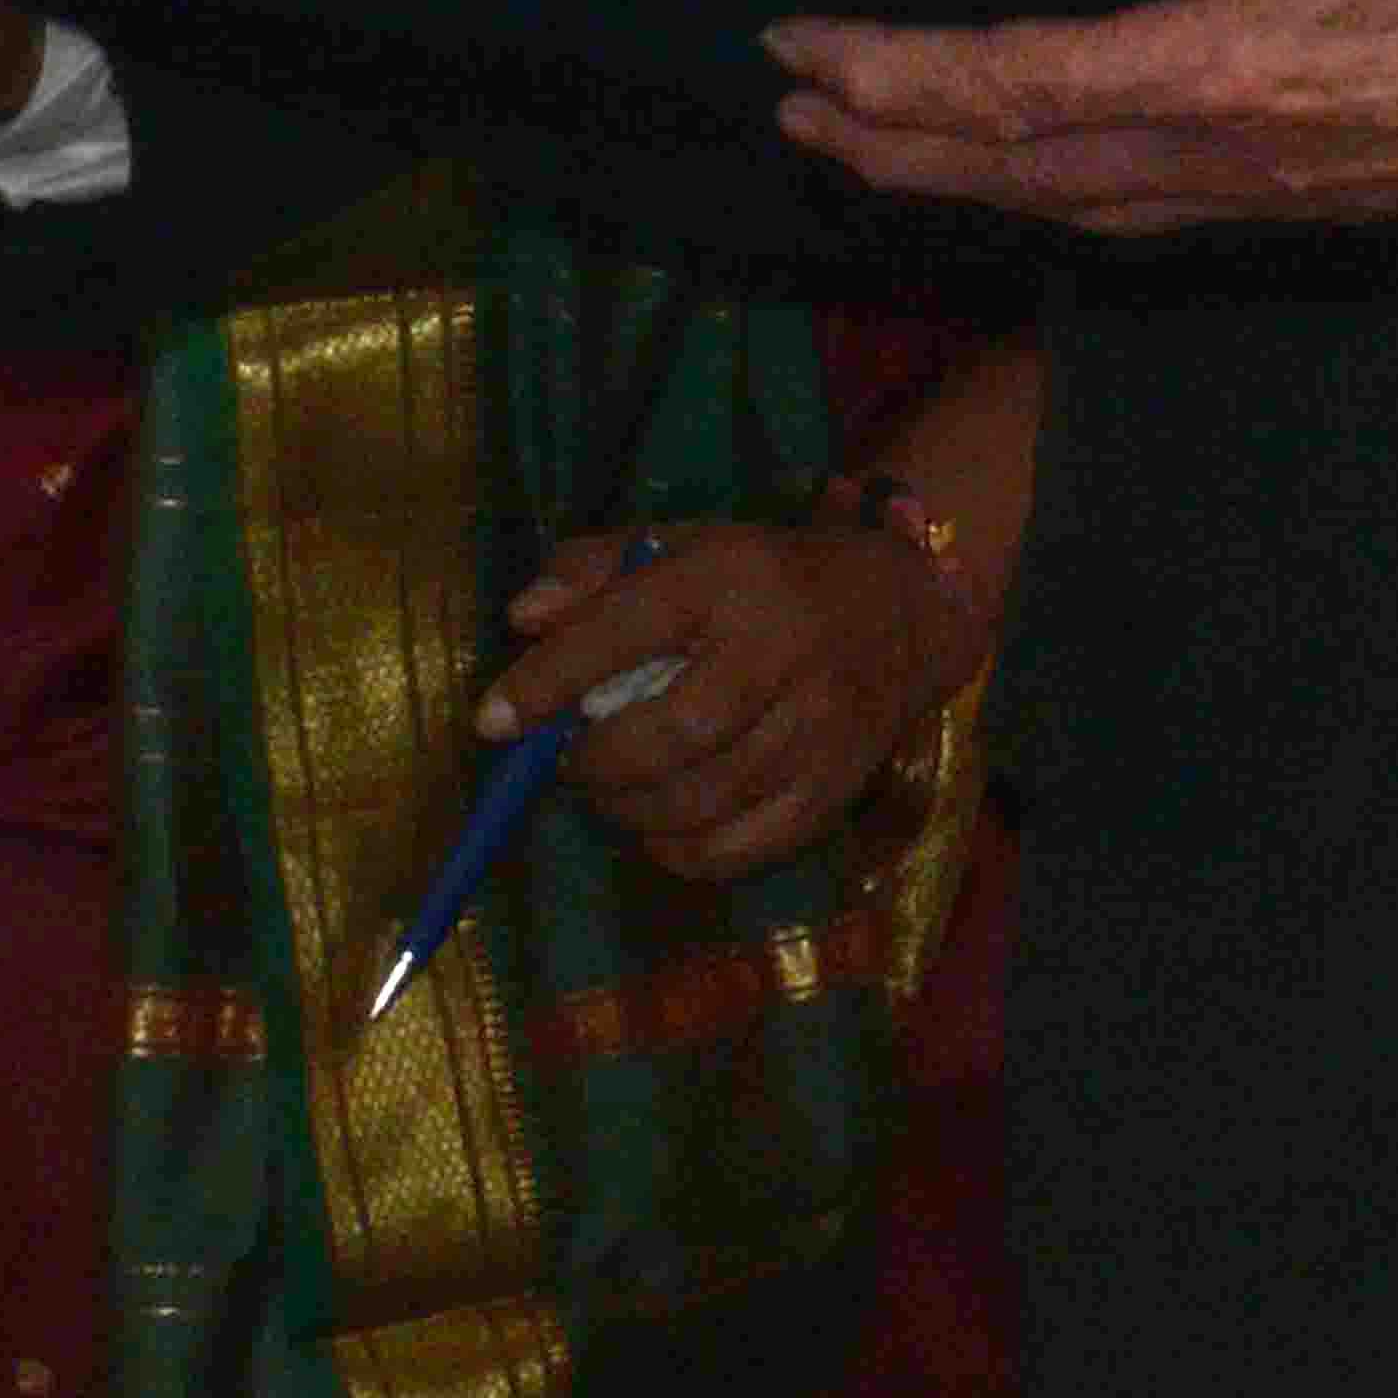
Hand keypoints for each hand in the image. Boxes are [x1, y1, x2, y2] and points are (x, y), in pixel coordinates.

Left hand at [478, 513, 983, 882]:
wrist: (905, 609)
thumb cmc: (767, 576)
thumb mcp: (685, 544)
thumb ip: (594, 568)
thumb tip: (522, 618)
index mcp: (729, 577)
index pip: (625, 630)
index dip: (549, 681)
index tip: (492, 720)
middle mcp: (779, 650)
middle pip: (671, 734)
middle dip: (597, 762)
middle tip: (568, 760)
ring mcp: (817, 726)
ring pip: (705, 800)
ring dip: (632, 810)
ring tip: (610, 790)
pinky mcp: (836, 786)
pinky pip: (744, 847)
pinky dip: (683, 852)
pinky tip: (662, 827)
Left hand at [762, 0, 1397, 235]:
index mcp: (1220, 73)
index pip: (1014, 88)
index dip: (896, 72)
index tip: (801, 45)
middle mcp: (1226, 154)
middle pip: (1022, 170)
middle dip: (898, 145)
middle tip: (801, 116)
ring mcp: (1270, 190)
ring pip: (1081, 204)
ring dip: (969, 179)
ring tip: (887, 151)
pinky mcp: (1312, 198)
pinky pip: (1149, 212)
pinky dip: (1066, 195)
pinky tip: (1055, 177)